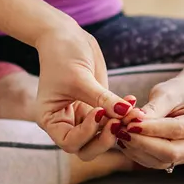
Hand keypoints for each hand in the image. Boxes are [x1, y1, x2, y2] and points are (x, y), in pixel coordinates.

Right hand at [34, 22, 135, 159]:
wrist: (66, 35)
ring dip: (118, 127)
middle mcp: (66, 122)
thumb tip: (126, 114)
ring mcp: (83, 116)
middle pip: (87, 148)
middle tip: (119, 122)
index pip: (69, 143)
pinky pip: (112, 119)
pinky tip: (132, 101)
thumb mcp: (81, 78)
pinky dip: (123, 114)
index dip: (86, 134)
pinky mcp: (98, 106)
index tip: (99, 113)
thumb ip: (103, 98)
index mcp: (51, 119)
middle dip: (105, 139)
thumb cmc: (63, 54)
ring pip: (102, 137)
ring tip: (132, 111)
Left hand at [115, 76, 183, 170]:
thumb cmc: (177, 92)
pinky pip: (155, 163)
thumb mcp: (167, 93)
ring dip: (137, 150)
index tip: (130, 123)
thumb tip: (134, 122)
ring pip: (160, 161)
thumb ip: (153, 108)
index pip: (177, 130)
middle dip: (143, 143)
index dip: (152, 129)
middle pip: (171, 152)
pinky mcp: (176, 161)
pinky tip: (125, 141)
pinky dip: (137, 153)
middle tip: (121, 131)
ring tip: (120, 134)